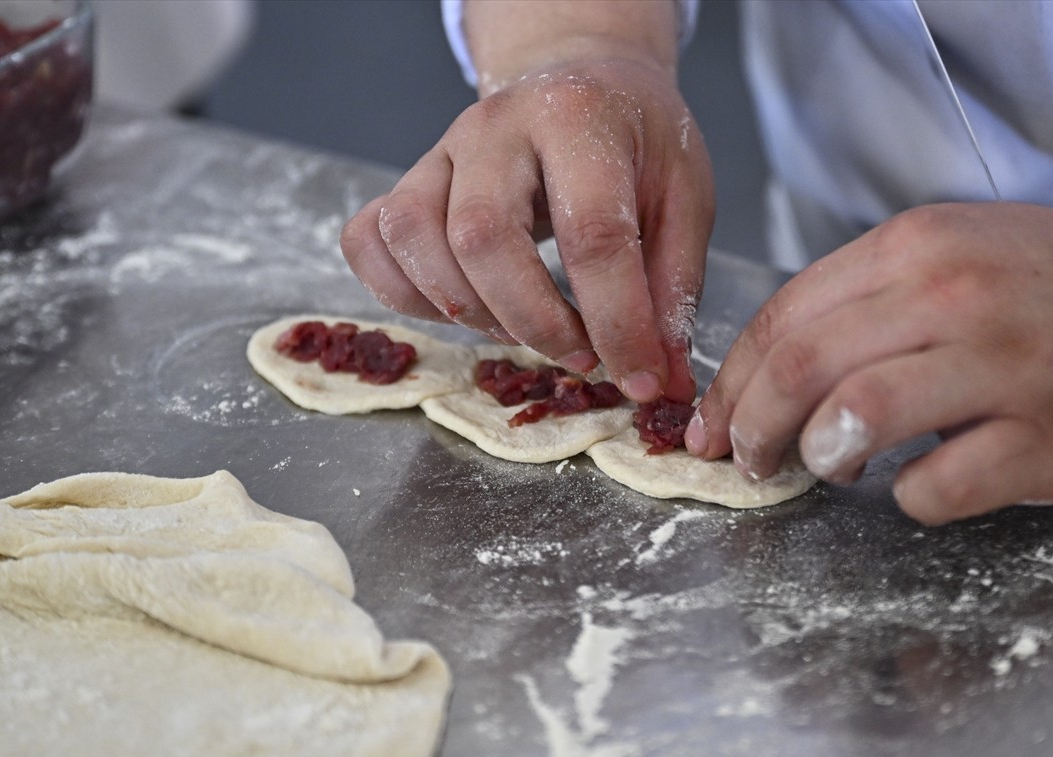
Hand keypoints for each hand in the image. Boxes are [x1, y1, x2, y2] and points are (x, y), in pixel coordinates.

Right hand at [341, 3, 713, 403]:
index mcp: (578, 119)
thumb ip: (673, 287)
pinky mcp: (409, 178)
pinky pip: (369, 239)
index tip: (640, 380)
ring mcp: (441, 149)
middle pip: (483, 237)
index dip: (617, 323)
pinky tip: (460, 310)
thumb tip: (661, 380)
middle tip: (581, 357)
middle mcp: (496, 126)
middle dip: (534, 323)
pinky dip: (401, 292)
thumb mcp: (684, 199)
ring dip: (467, 310)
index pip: (591, 235)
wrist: (583, 80)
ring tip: (523, 329)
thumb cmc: (635, 142)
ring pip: (413, 237)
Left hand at [686, 197, 1052, 524]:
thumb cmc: (1044, 288)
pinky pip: (941, 483)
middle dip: (751, 425)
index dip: (730, 382)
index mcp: (914, 248)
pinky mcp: (1048, 438)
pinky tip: (912, 487)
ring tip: (826, 465)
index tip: (713, 422)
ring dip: (817, 454)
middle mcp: (954, 296)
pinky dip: (906, 497)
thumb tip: (764, 374)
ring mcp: (1005, 366)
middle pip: (801, 364)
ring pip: (859, 413)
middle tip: (749, 458)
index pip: (782, 317)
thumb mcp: (946, 255)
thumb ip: (858, 301)